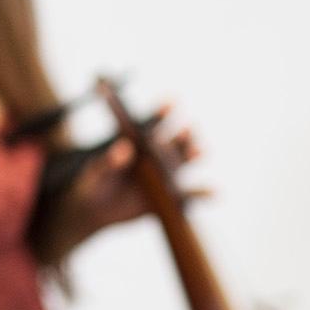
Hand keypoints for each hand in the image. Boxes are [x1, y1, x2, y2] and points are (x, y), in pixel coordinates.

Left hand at [52, 104, 205, 249]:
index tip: (171, 98)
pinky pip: (191, 195)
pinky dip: (204, 194)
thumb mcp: (96, 173)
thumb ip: (108, 162)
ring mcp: (166, 176)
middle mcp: (156, 156)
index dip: (162, 110)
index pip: (152, 123)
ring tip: (199, 151)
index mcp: (138, 143)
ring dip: (193, 155)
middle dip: (182, 134)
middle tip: (187, 129)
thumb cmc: (94, 183)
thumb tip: (123, 149)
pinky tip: (215, 192)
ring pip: (185, 162)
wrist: (97, 211)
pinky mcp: (171, 198)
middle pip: (174, 141)